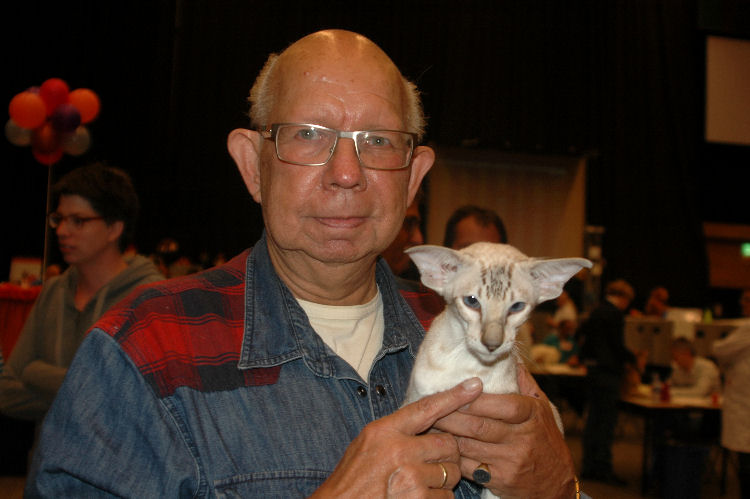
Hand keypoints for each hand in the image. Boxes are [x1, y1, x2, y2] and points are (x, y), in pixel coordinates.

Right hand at [311, 378, 482, 497]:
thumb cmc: (353, 478)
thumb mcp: (367, 443)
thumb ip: (395, 431)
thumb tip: (429, 420)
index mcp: (384, 431)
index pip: (426, 408)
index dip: (453, 397)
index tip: (474, 386)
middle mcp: (398, 450)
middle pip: (448, 443)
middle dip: (447, 455)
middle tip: (432, 463)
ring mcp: (409, 477)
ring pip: (451, 472)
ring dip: (443, 481)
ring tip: (420, 484)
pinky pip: (446, 497)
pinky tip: (419, 498)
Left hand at [433, 366, 576, 498]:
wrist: (557, 484)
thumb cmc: (546, 440)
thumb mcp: (543, 408)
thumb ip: (524, 382)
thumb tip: (508, 356)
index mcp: (532, 415)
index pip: (503, 405)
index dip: (476, 400)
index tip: (456, 391)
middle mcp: (522, 439)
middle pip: (479, 425)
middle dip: (450, 415)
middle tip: (431, 406)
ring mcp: (510, 461)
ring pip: (469, 446)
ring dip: (446, 434)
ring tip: (428, 423)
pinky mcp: (500, 481)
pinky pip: (469, 467)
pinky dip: (452, 456)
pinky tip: (440, 446)